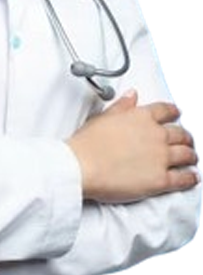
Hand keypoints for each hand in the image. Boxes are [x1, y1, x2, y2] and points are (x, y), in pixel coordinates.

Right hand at [66, 89, 199, 202]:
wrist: (82, 166)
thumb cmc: (88, 144)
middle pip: (179, 133)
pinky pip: (183, 178)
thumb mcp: (104, 117)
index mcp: (142, 117)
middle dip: (183, 137)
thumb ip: (122, 106)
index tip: (175, 115)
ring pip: (185, 154)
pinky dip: (191, 177)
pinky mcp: (161, 180)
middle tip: (183, 140)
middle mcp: (156, 135)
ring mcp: (160, 157)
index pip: (166, 110)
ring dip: (190, 155)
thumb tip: (132, 95)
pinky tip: (193, 177)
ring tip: (190, 158)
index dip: (173, 113)